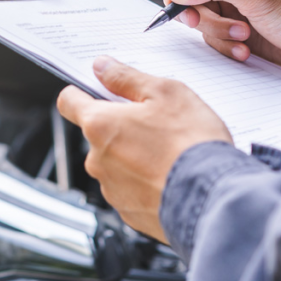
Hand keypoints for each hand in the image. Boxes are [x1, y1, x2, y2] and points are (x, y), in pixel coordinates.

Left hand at [56, 56, 231, 241]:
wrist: (212, 198)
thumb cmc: (191, 143)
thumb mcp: (165, 93)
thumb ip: (127, 78)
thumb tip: (102, 67)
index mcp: (100, 125)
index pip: (69, 102)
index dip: (81, 92)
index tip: (97, 89)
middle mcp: (97, 160)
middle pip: (98, 134)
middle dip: (121, 126)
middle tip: (156, 122)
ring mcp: (112, 189)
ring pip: (116, 163)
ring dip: (134, 155)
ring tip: (170, 152)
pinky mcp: (129, 212)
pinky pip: (132, 189)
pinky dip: (146, 181)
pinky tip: (172, 175)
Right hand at [164, 0, 280, 75]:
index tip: (176, 2)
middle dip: (200, 14)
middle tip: (202, 24)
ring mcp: (231, 6)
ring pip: (199, 19)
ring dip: (218, 32)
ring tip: (243, 36)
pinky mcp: (232, 29)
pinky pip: (211, 38)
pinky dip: (225, 45)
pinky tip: (245, 48)